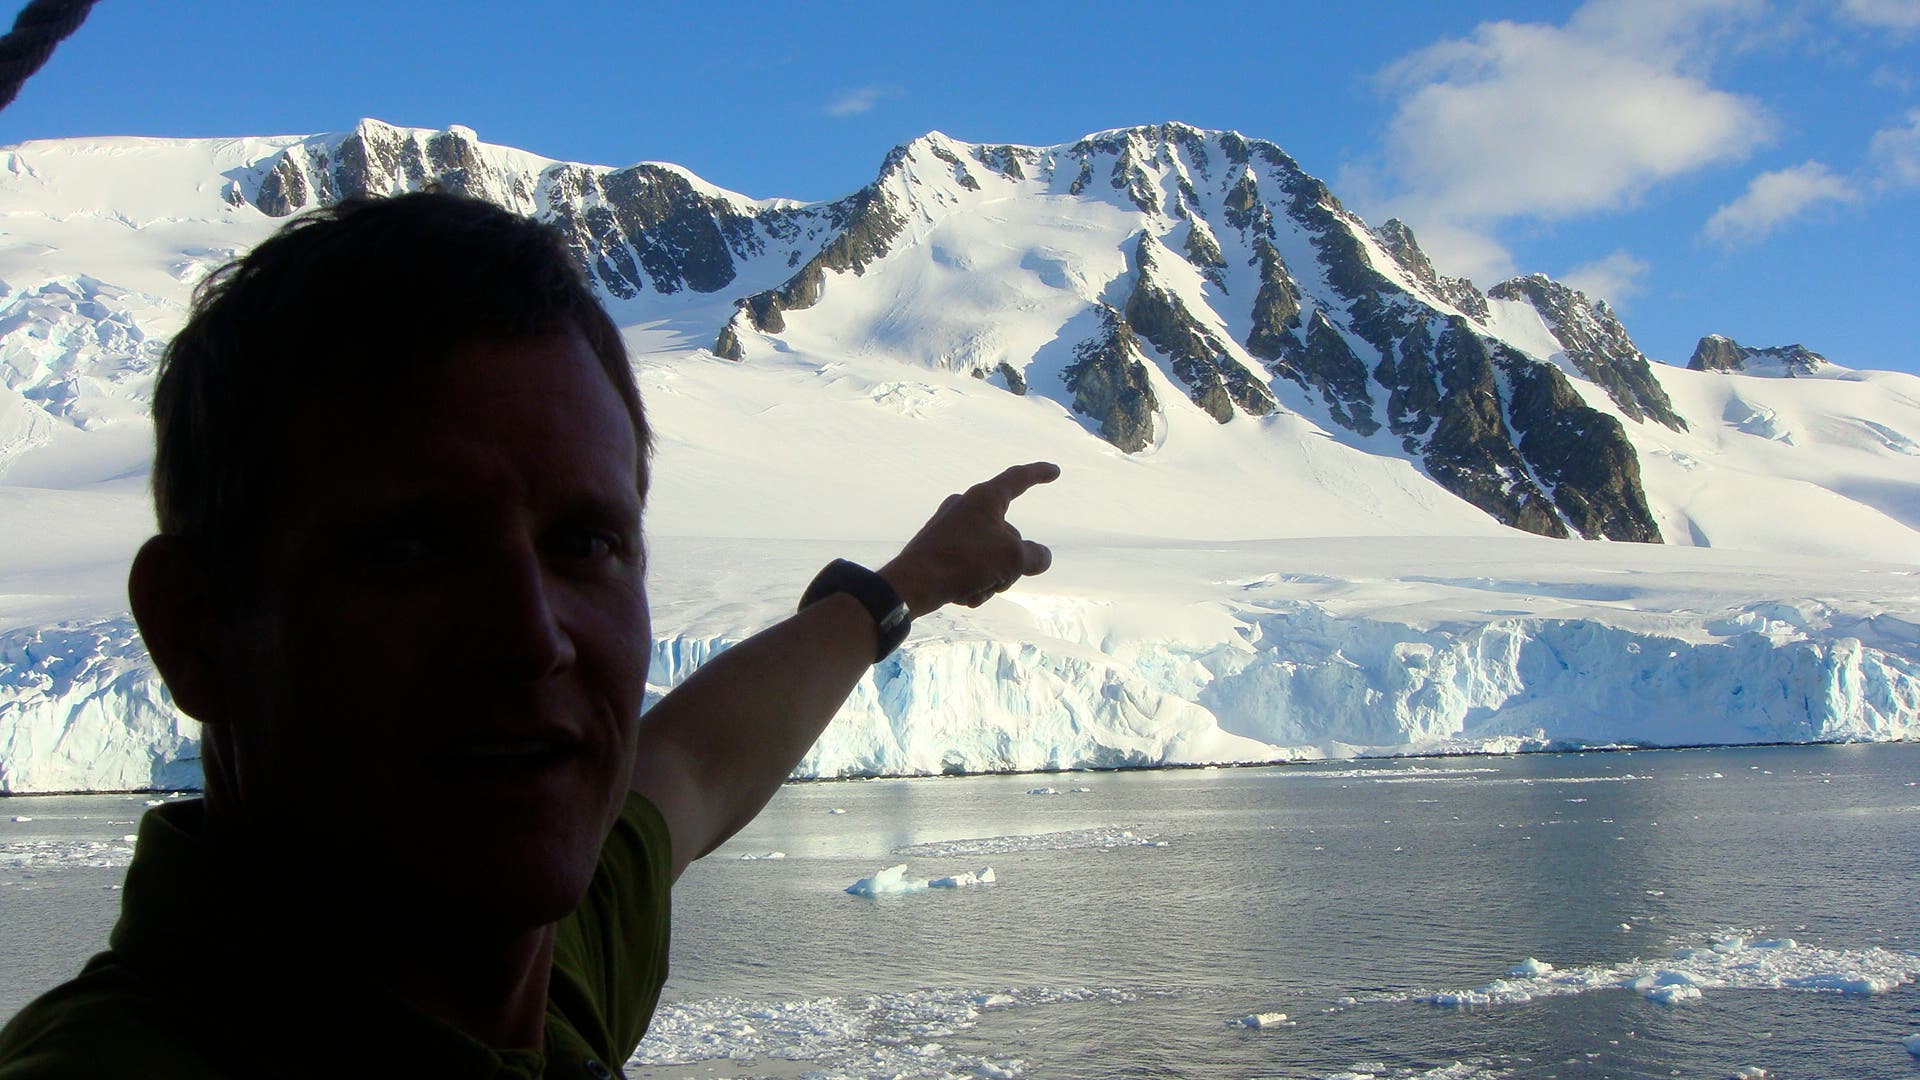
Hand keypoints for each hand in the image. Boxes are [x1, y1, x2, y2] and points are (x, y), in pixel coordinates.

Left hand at [879, 462, 1058, 614]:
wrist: (912, 584)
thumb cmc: (964, 562)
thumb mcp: (1012, 559)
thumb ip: (1035, 556)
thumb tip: (1041, 556)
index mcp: (984, 498)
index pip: (1018, 478)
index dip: (1039, 474)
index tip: (1054, 471)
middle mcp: (966, 507)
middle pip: (1008, 535)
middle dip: (1011, 563)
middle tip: (1000, 578)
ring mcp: (950, 527)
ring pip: (991, 554)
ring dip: (992, 578)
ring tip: (976, 589)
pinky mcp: (939, 548)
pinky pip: (970, 565)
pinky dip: (974, 583)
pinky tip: (962, 595)